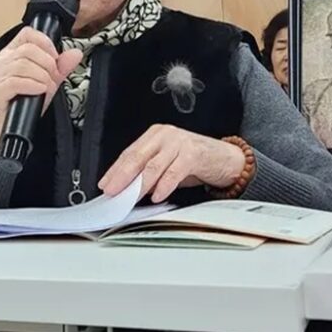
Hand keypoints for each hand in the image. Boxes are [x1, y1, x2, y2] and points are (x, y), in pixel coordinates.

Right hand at [0, 27, 82, 140]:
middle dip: (47, 64)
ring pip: (22, 65)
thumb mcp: (49, 79)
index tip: (55, 57)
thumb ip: (62, 66)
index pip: (27, 34)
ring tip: (47, 86)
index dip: (45, 43)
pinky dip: (32, 85)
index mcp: (12, 51)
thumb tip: (75, 53)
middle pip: (28, 50)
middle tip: (54, 77)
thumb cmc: (29, 98)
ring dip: (42, 76)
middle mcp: (2, 60)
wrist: (17, 122)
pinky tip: (40, 89)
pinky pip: (15, 82)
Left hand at [99, 125, 244, 202]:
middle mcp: (164, 135)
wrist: (227, 158)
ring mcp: (179, 142)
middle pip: (137, 157)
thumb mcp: (167, 164)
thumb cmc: (194, 161)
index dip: (115, 170)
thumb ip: (148, 173)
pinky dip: (164, 186)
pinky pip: (174, 172)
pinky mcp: (193, 153)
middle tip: (112, 191)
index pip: (129, 153)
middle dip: (122, 176)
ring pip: (153, 165)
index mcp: (154, 135)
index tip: (105, 183)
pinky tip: (157, 196)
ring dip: (140, 184)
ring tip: (131, 197)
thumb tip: (127, 189)